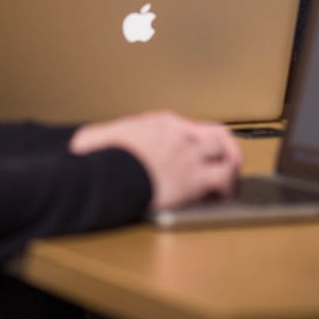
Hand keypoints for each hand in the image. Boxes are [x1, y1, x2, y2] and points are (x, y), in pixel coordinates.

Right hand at [70, 110, 240, 211]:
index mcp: (162, 122)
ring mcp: (190, 154)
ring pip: (226, 153)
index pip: (192, 126)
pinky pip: (223, 178)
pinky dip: (227, 186)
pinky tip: (224, 196)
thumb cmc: (100, 158)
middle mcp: (181, 133)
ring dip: (232, 166)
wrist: (108, 173)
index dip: (201, 141)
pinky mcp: (194, 178)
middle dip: (227, 148)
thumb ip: (105, 136)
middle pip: (218, 134)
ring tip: (231, 181)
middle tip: (230, 162)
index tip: (200, 153)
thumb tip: (86, 140)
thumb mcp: (99, 136)